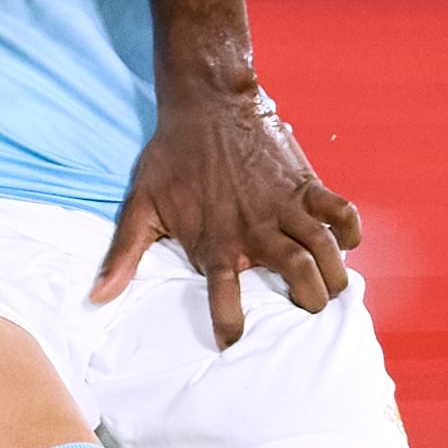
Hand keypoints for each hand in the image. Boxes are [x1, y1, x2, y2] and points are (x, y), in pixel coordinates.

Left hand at [102, 82, 358, 345]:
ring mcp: (285, 205)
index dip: (231, 325)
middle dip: (310, 301)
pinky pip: (341, 211)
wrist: (206, 102)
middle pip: (300, 277)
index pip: (226, 297)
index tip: (233, 345)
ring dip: (335, 274)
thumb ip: (123, 256)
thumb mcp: (140, 206)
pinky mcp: (305, 183)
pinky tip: (347, 242)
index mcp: (216, 242)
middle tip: (308, 310)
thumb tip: (96, 298)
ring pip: (326, 249)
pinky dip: (351, 230)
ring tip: (332, 289)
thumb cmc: (171, 155)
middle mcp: (256, 229)